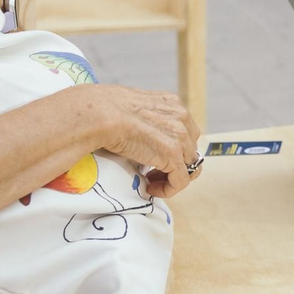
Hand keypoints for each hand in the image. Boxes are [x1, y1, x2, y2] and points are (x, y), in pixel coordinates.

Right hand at [86, 86, 201, 198]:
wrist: (103, 115)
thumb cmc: (107, 109)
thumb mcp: (136, 106)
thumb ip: (146, 117)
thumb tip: (140, 130)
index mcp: (172, 104)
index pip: (185, 131)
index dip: (173, 148)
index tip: (156, 157)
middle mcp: (181, 118)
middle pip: (190, 148)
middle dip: (175, 163)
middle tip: (153, 172)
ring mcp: (180, 138)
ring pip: (189, 166)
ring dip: (171, 177)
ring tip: (151, 181)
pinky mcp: (173, 157)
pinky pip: (181, 181)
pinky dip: (168, 189)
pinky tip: (151, 188)